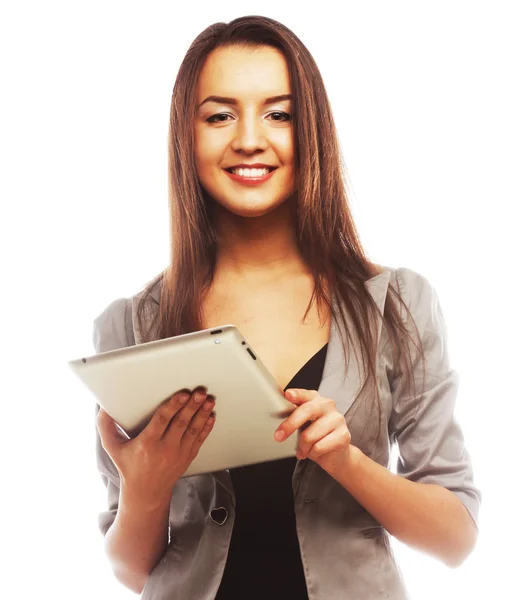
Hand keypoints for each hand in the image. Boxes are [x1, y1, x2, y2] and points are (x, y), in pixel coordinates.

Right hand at [96, 387, 215, 508]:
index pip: (163, 420)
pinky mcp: (188, 457)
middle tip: (200, 392)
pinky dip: (206, 427)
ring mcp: (178, 453)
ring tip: (209, 400)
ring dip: (202, 413)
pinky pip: (199, 440)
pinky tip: (210, 415)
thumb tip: (103, 409)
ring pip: (193, 430)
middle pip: (181, 423)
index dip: (174, 406)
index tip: (183, 394)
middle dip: (192, 406)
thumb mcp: (113, 448)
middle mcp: (165, 448)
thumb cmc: (129, 467)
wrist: (146, 492)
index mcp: (147, 443)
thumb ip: (106, 427)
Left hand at [274, 388, 354, 473]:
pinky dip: (312, 453)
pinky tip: (315, 452)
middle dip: (289, 425)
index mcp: (315, 399)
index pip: (305, 394)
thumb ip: (294, 417)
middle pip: (306, 411)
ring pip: (309, 435)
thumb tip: (277, 420)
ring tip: (303, 450)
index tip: (287, 395)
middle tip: (278, 437)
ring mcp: (337, 419)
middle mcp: (328, 405)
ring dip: (302, 447)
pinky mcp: (344, 435)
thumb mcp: (302, 424)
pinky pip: (319, 447)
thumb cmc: (315, 436)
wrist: (336, 454)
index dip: (296, 394)